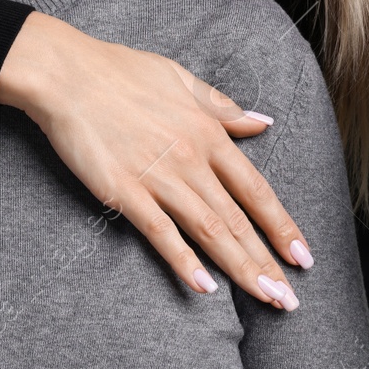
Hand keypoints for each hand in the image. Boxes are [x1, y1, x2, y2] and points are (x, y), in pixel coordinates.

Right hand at [0, 11, 310, 308]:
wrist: (65, 73)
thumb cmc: (119, 70)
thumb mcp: (180, 78)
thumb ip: (222, 106)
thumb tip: (262, 121)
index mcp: (207, 131)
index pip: (255, 189)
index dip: (281, 225)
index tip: (303, 255)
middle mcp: (190, 158)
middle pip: (237, 219)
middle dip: (268, 261)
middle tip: (290, 298)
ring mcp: (157, 176)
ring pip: (209, 230)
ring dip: (240, 267)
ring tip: (266, 298)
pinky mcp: (123, 191)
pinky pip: (160, 233)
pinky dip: (184, 261)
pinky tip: (203, 286)